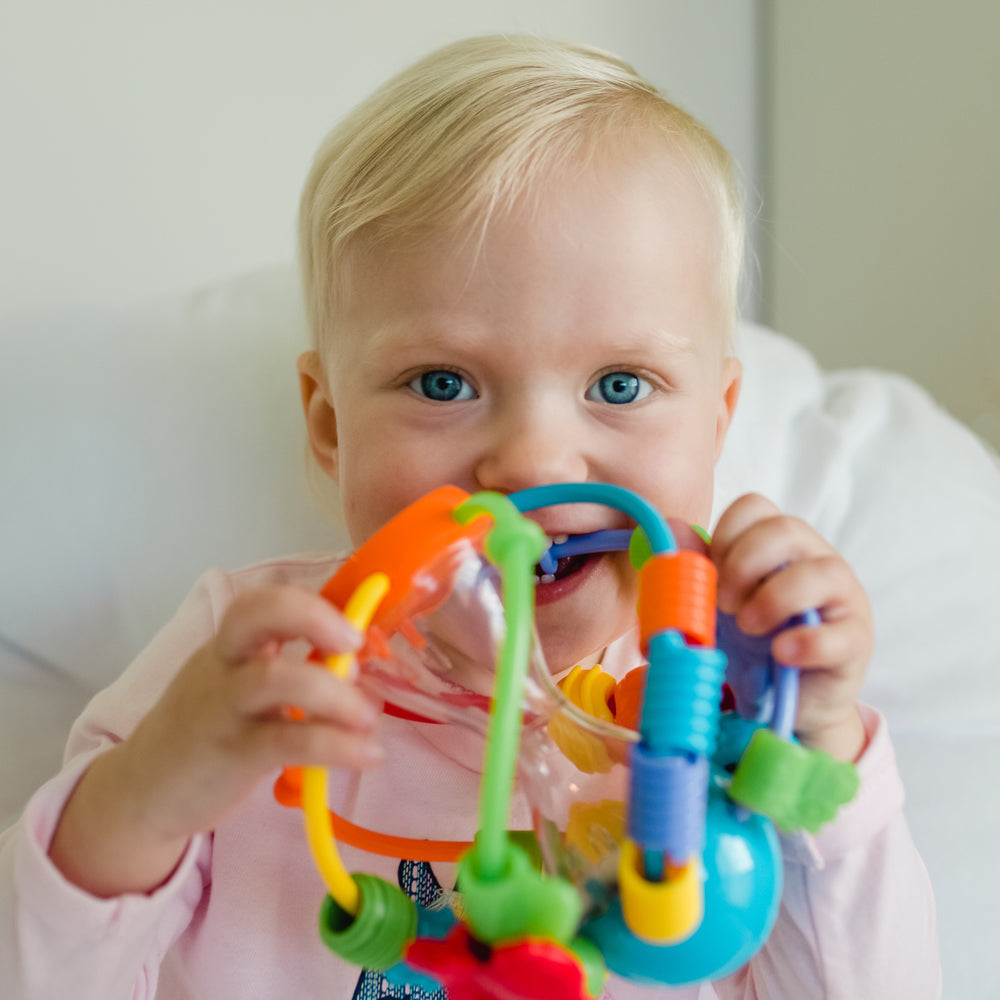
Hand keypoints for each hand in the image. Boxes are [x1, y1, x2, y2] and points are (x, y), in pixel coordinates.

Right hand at [49, 586, 383, 895]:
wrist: (142, 791)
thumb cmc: (205, 731)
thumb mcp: (238, 689)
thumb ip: (292, 673)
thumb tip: (354, 668)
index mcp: (231, 646)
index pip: (262, 602)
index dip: (311, 605)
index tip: (353, 632)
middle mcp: (224, 666)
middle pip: (254, 614)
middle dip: (313, 617)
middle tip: (353, 645)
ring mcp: (224, 708)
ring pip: (275, 678)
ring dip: (335, 692)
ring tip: (367, 717)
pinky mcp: (233, 754)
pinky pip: (290, 741)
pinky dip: (339, 746)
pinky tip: (369, 754)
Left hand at [710, 494, 871, 761]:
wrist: (783, 700)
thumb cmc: (750, 641)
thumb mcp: (714, 604)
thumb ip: (694, 567)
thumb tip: (672, 528)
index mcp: (777, 543)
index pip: (755, 506)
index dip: (725, 535)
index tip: (710, 574)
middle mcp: (814, 559)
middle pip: (788, 529)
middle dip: (745, 564)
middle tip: (724, 603)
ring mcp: (842, 597)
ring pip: (824, 572)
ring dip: (775, 599)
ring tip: (749, 628)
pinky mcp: (855, 641)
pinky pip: (841, 633)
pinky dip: (806, 642)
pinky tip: (780, 653)